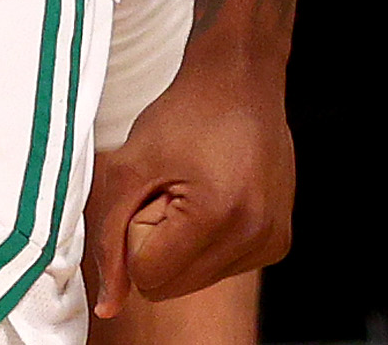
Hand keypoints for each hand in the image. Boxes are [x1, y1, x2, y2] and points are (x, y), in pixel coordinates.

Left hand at [85, 0, 297, 316]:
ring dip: (182, 242)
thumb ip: (109, 237)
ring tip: (193, 189)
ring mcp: (272, 241)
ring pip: (196, 281)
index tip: (151, 191)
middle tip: (169, 189)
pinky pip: (222, 267)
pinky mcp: (278, 242)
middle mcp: (255, 236)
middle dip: (158, 243)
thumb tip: (109, 306)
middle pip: (173, 286)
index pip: (149, 277)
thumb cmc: (185, 113)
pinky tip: (214, 195)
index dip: (135, 234)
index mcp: (218, 215)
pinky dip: (206, 240)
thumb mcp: (129, 166)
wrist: (240, 81)